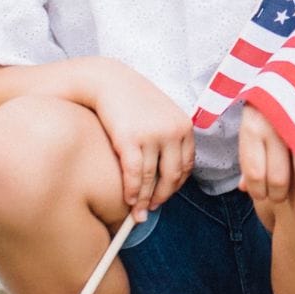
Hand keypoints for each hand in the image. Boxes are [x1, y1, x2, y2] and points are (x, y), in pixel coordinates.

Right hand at [87, 62, 195, 221]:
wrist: (107, 81)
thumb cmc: (132, 100)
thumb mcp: (160, 115)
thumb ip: (168, 137)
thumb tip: (166, 171)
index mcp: (184, 126)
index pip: (187, 165)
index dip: (176, 185)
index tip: (166, 195)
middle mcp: (173, 131)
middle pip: (173, 175)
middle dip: (162, 197)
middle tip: (151, 209)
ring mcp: (152, 135)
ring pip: (152, 178)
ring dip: (144, 199)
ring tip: (137, 212)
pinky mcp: (130, 139)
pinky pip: (134, 174)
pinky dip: (131, 191)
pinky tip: (127, 200)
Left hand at [238, 103, 294, 215]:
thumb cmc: (274, 100)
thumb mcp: (255, 122)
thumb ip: (252, 155)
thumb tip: (245, 189)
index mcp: (253, 126)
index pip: (254, 173)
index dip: (259, 193)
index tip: (266, 200)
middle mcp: (276, 125)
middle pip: (278, 178)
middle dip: (282, 197)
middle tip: (288, 206)